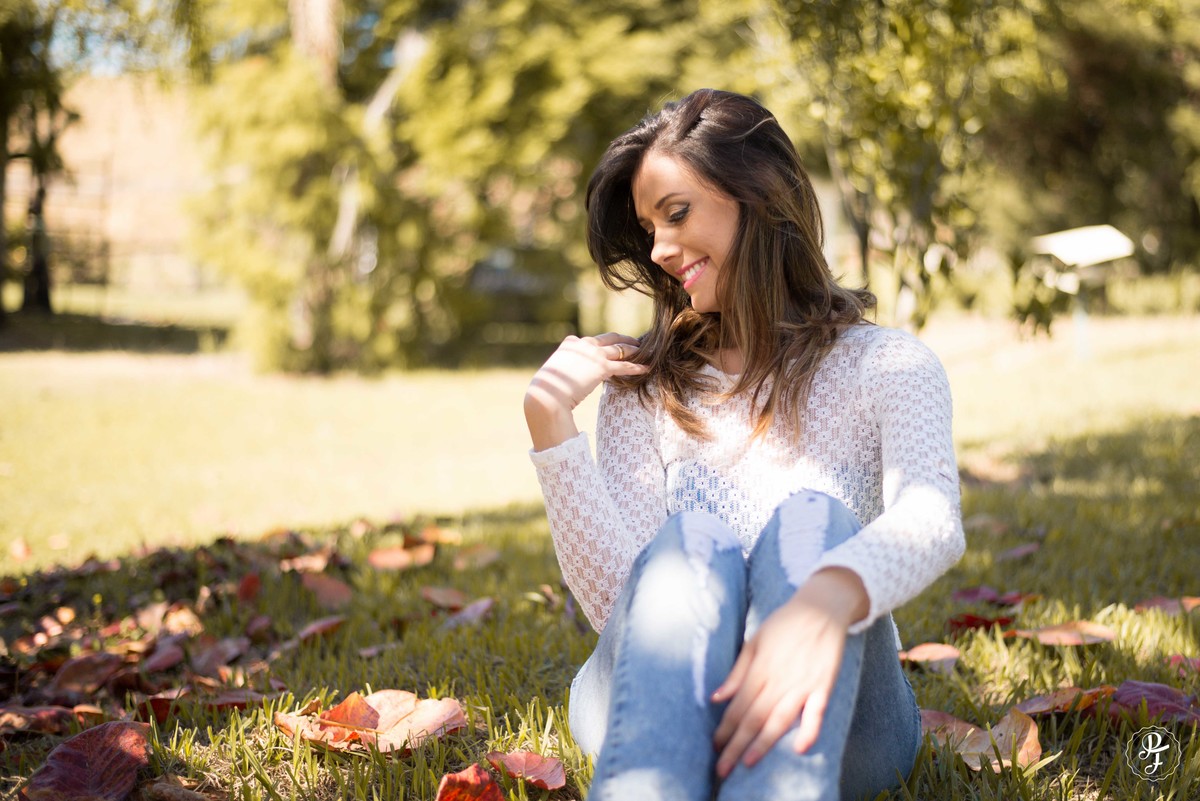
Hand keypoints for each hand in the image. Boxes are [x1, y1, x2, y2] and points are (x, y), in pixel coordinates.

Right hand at [524, 332, 647, 450]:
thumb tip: (567, 377)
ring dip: (634, 349)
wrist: (548, 394)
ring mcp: (594, 354)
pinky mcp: (602, 367)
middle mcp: (584, 344)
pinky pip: (624, 366)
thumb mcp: (555, 373)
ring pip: (620, 349)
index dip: (603, 343)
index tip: (613, 345)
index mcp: (571, 343)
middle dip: (623, 339)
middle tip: (635, 342)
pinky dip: (637, 367)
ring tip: (645, 351)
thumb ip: (565, 369)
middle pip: (609, 338)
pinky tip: (647, 368)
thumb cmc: (548, 388)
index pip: (591, 340)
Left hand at [711, 568, 867, 777]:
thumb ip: (737, 672)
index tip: (714, 747)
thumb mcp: (754, 641)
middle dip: (736, 745)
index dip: (725, 728)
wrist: (821, 607)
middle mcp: (778, 679)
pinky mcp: (824, 685)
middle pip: (753, 717)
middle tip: (723, 769)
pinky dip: (809, 730)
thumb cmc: (784, 624)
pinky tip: (799, 748)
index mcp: (759, 668)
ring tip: (749, 763)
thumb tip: (717, 697)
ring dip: (763, 743)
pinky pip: (816, 712)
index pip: (737, 705)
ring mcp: (802, 683)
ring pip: (779, 719)